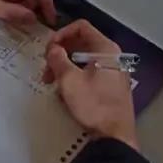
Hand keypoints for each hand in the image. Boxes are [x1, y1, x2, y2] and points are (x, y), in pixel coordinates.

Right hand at [42, 20, 138, 148]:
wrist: (116, 136)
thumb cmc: (93, 104)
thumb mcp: (69, 80)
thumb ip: (57, 59)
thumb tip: (53, 49)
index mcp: (105, 48)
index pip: (81, 27)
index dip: (61, 34)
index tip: (48, 50)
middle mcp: (112, 56)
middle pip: (81, 44)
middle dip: (60, 54)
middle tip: (47, 70)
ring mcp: (113, 72)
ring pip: (84, 60)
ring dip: (65, 68)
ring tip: (53, 84)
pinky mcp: (111, 86)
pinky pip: (90, 73)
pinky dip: (76, 77)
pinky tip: (66, 94)